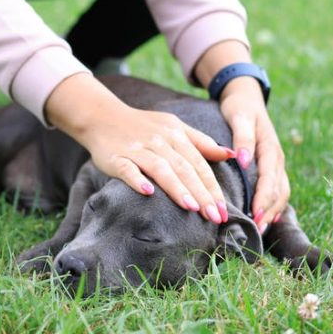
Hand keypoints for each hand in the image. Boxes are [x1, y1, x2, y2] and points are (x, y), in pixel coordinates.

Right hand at [44, 74, 233, 222]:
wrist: (102, 116)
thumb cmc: (143, 126)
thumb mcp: (175, 127)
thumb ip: (201, 142)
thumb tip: (230, 155)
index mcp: (176, 134)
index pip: (199, 164)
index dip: (213, 187)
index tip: (224, 210)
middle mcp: (159, 141)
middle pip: (185, 169)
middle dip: (201, 193)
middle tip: (215, 216)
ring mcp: (137, 149)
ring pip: (161, 169)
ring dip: (177, 188)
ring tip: (192, 208)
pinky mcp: (116, 158)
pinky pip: (128, 169)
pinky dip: (138, 180)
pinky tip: (148, 192)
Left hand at [218, 79, 289, 233]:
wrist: (246, 98)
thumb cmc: (240, 108)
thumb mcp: (240, 116)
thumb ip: (243, 137)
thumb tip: (243, 160)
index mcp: (270, 148)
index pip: (270, 179)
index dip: (264, 198)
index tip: (256, 214)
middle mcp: (277, 158)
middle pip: (278, 190)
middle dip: (269, 211)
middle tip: (257, 229)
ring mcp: (276, 163)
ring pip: (281, 192)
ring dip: (273, 211)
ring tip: (261, 229)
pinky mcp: (272, 167)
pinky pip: (278, 189)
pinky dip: (275, 205)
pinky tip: (268, 218)